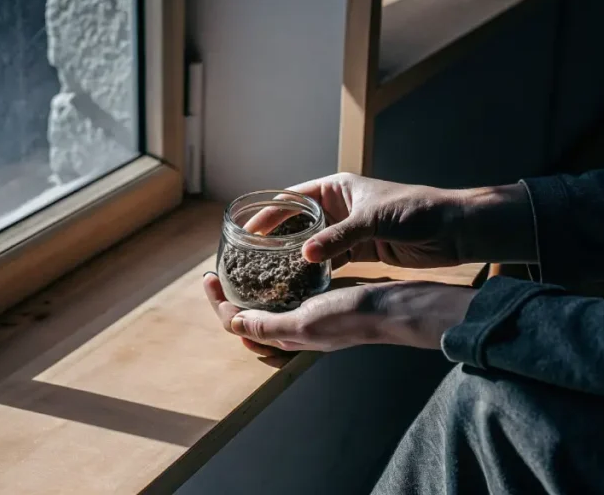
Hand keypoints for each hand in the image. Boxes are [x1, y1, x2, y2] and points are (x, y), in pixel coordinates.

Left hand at [203, 273, 476, 355]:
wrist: (394, 308)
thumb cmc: (353, 317)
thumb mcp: (305, 323)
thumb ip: (268, 326)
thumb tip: (233, 325)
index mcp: (287, 338)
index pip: (239, 324)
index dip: (218, 303)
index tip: (209, 277)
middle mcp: (294, 330)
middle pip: (247, 317)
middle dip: (227, 296)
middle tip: (215, 272)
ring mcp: (309, 316)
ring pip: (266, 306)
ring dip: (248, 289)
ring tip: (237, 268)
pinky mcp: (323, 301)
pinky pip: (289, 294)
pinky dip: (274, 281)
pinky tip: (274, 265)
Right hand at [250, 173, 536, 268]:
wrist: (453, 229)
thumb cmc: (417, 211)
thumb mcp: (373, 221)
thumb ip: (338, 238)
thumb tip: (304, 254)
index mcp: (338, 188)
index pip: (292, 198)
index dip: (268, 214)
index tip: (246, 231)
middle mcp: (339, 207)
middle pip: (297, 222)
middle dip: (275, 239)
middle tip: (249, 258)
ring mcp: (348, 230)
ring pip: (312, 244)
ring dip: (293, 257)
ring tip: (268, 275)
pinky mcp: (361, 251)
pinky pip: (330, 260)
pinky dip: (315, 271)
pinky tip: (299, 284)